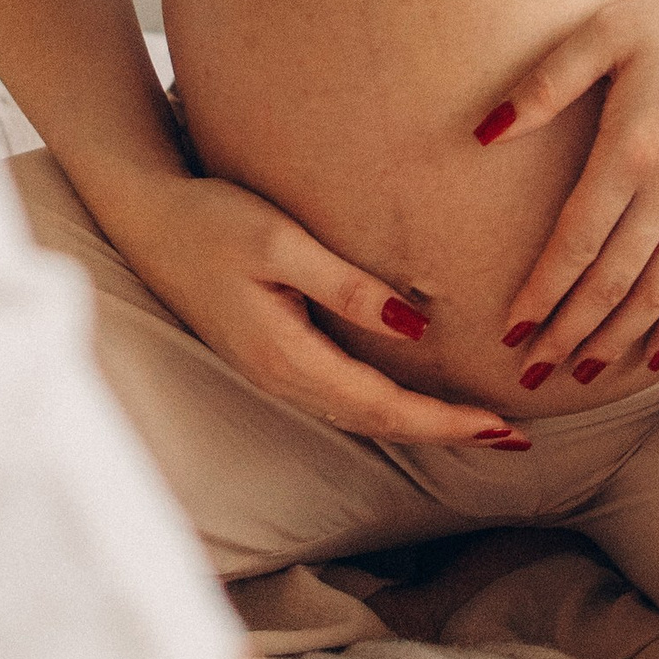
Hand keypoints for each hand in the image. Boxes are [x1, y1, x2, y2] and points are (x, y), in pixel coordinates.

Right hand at [100, 167, 531, 452]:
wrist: (145, 218)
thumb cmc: (212, 219)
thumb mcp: (280, 241)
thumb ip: (345, 285)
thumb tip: (415, 326)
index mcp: (288, 357)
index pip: (385, 405)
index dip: (446, 422)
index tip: (500, 428)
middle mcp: (283, 377)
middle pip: (379, 423)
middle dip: (446, 433)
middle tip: (512, 440)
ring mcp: (275, 372)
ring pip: (361, 415)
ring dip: (421, 424)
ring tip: (477, 427)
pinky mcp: (272, 355)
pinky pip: (343, 397)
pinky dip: (389, 405)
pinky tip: (413, 397)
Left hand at [478, 0, 658, 386]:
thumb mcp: (605, 30)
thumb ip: (545, 84)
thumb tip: (485, 132)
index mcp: (631, 151)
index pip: (577, 242)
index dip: (542, 292)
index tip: (511, 331)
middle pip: (612, 281)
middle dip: (568, 332)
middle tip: (530, 374)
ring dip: (618, 338)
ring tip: (582, 375)